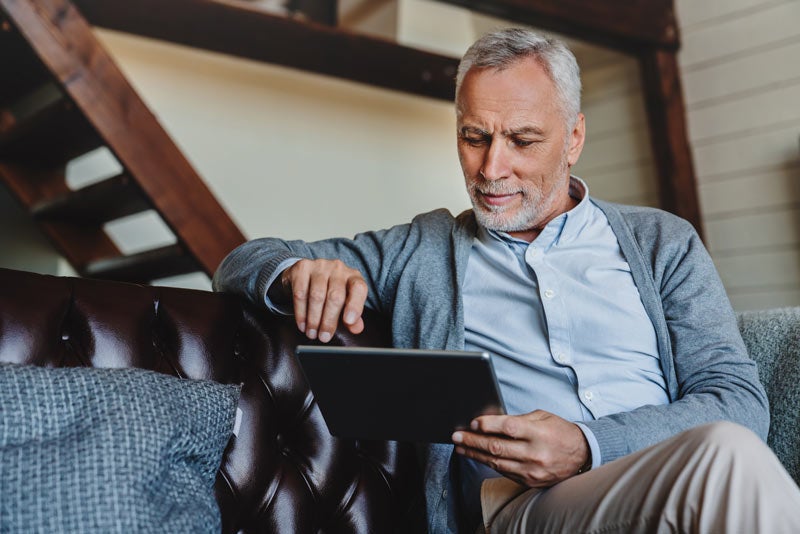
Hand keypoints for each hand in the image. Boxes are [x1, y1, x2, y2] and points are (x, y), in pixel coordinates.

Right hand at [278, 259, 366, 341]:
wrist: (306, 275)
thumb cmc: (329, 291)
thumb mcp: (344, 304)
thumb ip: (352, 317)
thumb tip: (356, 328)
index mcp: (353, 277)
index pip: (359, 288)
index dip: (355, 305)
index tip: (349, 321)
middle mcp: (338, 268)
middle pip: (335, 296)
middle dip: (329, 320)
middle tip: (324, 336)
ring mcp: (319, 266)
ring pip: (317, 296)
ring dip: (313, 319)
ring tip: (312, 333)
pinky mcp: (302, 268)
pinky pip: (300, 293)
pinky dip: (301, 312)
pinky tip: (302, 324)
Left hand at [452, 410, 589, 487]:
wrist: (582, 456)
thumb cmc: (560, 432)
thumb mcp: (542, 417)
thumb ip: (518, 420)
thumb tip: (490, 421)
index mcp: (539, 433)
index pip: (509, 428)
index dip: (488, 425)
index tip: (472, 423)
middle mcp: (535, 453)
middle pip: (497, 447)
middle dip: (473, 440)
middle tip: (456, 436)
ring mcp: (532, 470)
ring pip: (496, 462)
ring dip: (475, 453)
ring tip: (461, 446)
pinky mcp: (530, 481)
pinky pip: (503, 471)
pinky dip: (488, 462)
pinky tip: (477, 455)